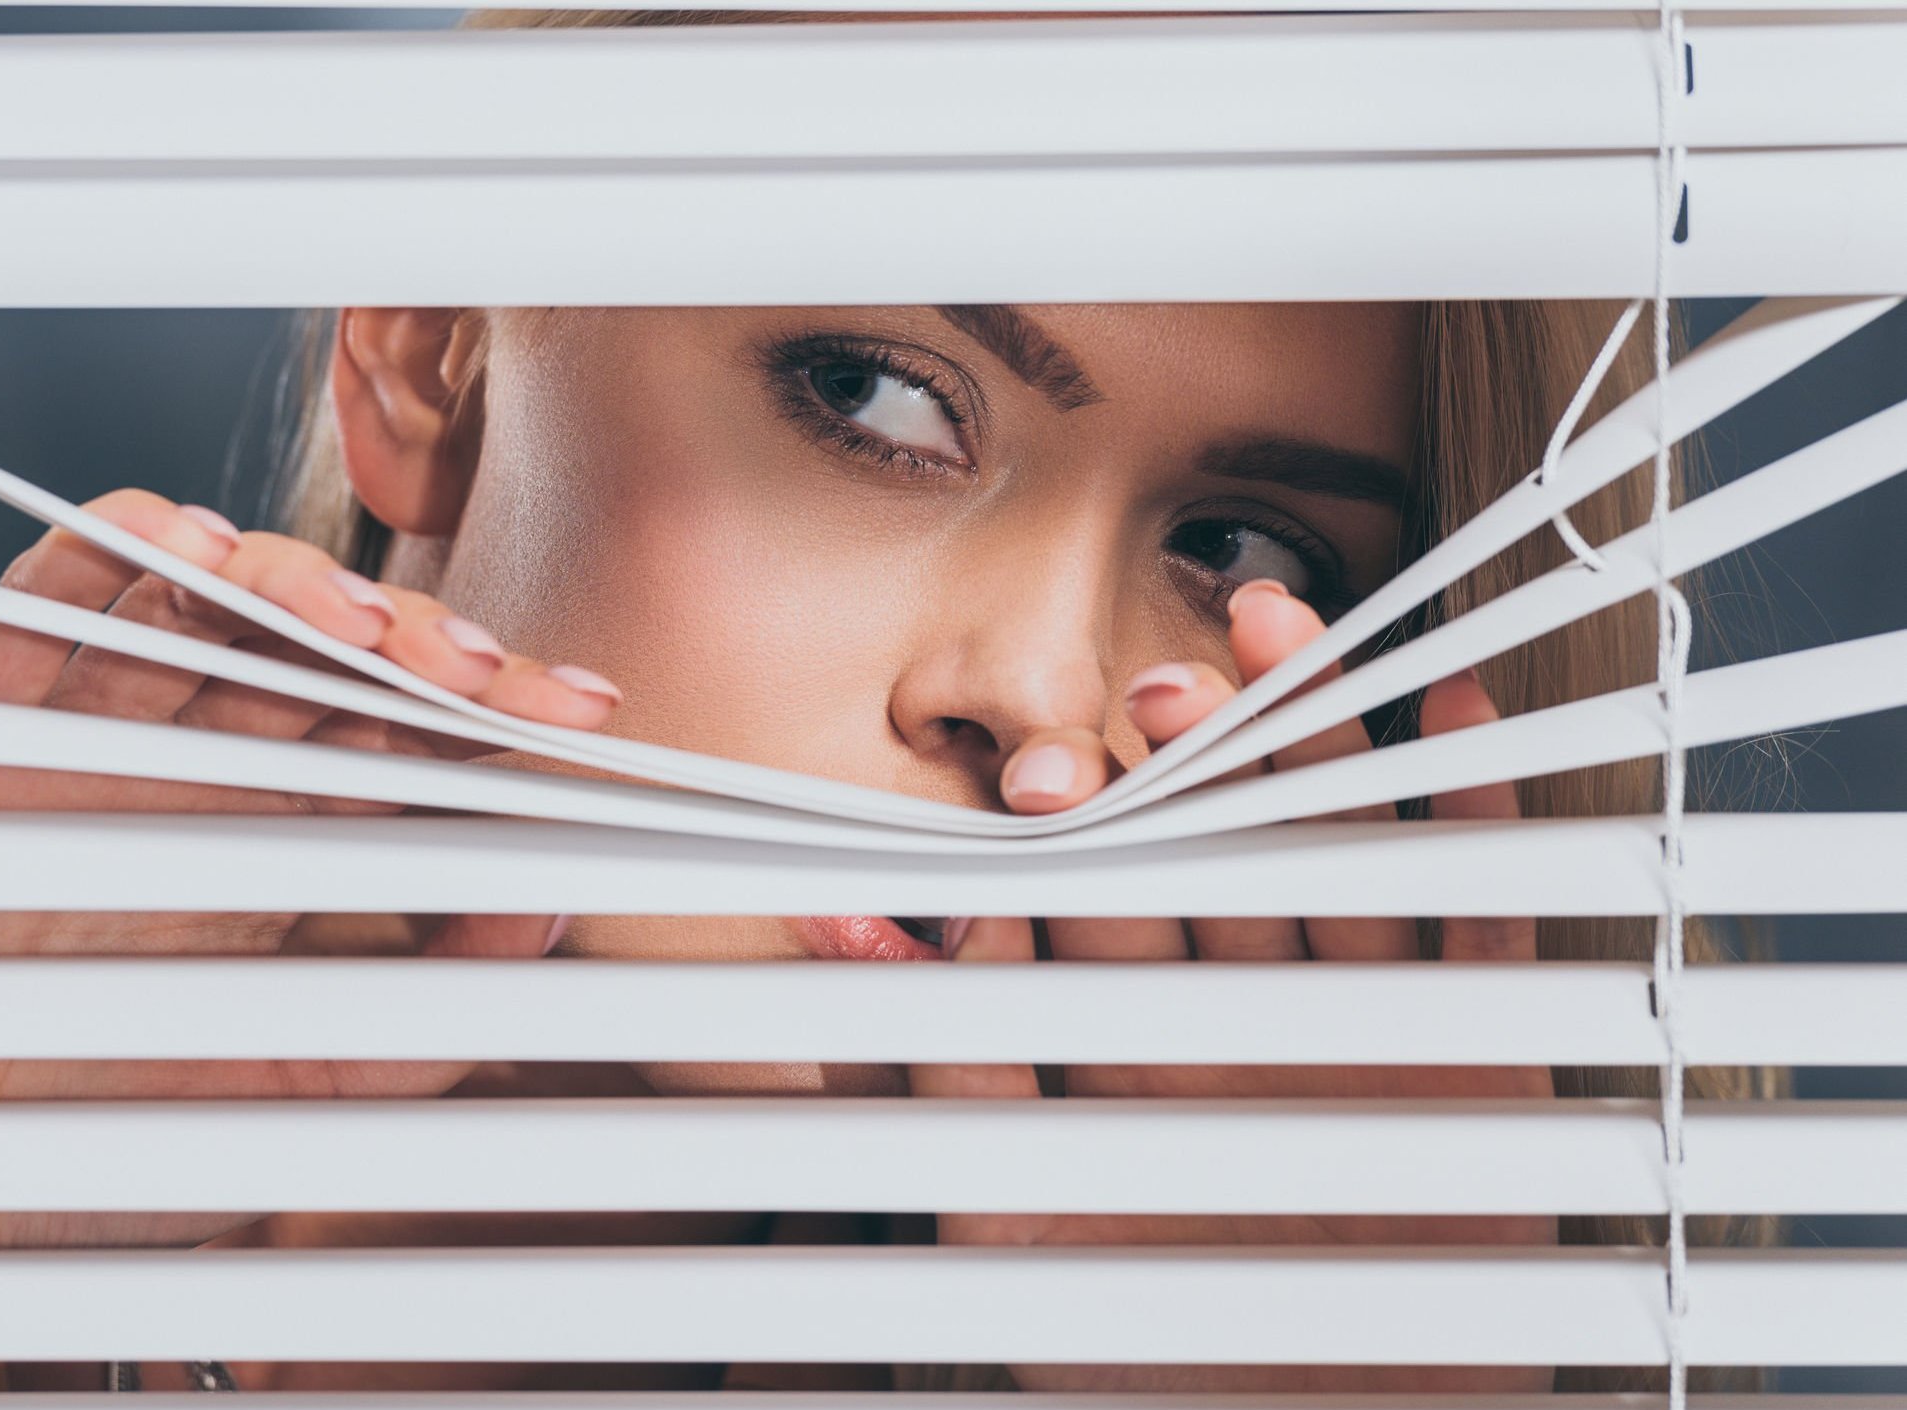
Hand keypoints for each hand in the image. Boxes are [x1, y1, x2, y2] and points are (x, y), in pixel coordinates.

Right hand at [0, 490, 622, 1248]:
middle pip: (323, 652)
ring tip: (357, 619)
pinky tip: (185, 546)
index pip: (406, 734)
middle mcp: (199, 762)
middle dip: (412, 641)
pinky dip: (108, 551)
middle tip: (479, 665)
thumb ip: (425, 1018)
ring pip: (205, 600)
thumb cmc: (99, 1149)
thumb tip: (547, 910)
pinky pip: (45, 602)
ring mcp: (89, 730)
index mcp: (283, 836)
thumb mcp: (292, 1099)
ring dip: (286, 582)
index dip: (490, 706)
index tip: (583, 709)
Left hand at [913, 578, 1554, 1393]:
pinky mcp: (1478, 1042)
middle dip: (1188, 756)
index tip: (1051, 766)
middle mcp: (1248, 1000)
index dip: (1079, 822)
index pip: (1103, 887)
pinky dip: (1475, 806)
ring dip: (1309, 735)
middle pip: (1217, 837)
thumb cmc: (1146, 1347)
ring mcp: (1363, 1009)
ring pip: (1335, 840)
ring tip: (1272, 626)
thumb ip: (945, 1064)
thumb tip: (840, 929)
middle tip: (1158, 686)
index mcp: (1142, 1029)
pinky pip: (1480, 907)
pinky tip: (1453, 705)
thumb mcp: (1012, 1213)